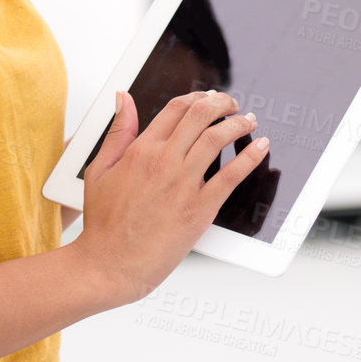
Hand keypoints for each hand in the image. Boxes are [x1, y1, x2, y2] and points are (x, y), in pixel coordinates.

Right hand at [75, 89, 269, 306]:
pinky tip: (261, 147)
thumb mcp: (99, 169)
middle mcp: (164, 161)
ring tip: (249, 121)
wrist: (110, 264)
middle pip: (201, 115)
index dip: (197, 97)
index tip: (208, 99)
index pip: (176, 108)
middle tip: (233, 105)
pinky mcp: (200, 208)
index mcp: (141, 150)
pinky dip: (250, 157)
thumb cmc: (104, 223)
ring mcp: (183, 183)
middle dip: (223, 103)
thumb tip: (123, 98)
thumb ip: (117, 131)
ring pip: (218, 137)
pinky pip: (232, 174)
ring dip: (239, 124)